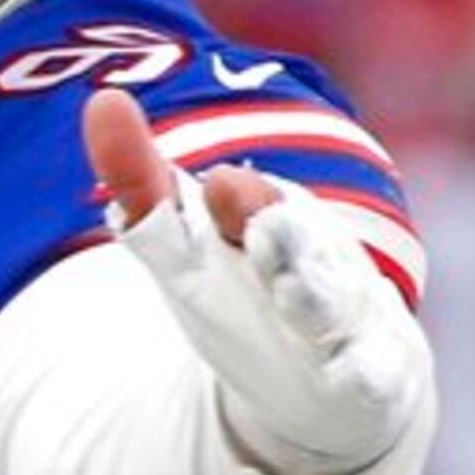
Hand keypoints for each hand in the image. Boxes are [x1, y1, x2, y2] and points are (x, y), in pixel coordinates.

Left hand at [86, 88, 428, 474]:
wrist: (338, 371)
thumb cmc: (253, 287)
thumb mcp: (190, 245)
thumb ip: (143, 184)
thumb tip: (103, 99)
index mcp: (265, 222)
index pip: (239, 205)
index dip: (234, 201)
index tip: (217, 182)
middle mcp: (308, 263)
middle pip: (292, 241)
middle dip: (276, 229)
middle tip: (250, 213)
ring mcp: (342, 319)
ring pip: (328, 303)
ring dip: (311, 295)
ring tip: (291, 290)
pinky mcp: (371, 375)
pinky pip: (369, 373)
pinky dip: (362, 372)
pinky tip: (351, 374)